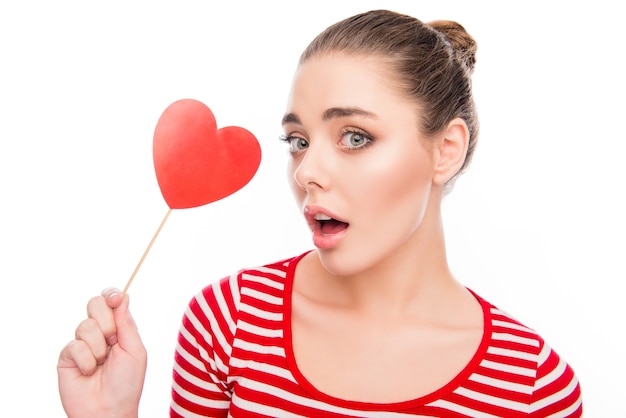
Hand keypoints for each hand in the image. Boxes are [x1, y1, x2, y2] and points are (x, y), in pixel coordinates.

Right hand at [57, 288, 146, 417]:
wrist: (109, 410)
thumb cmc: (127, 383)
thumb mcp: (134, 350)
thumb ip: (126, 323)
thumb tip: (122, 296)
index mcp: (119, 328)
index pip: (111, 301)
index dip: (112, 294)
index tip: (116, 297)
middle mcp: (100, 333)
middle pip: (94, 304)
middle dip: (105, 320)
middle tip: (112, 340)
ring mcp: (82, 343)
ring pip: (85, 325)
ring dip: (98, 347)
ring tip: (102, 364)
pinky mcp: (67, 356)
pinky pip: (74, 345)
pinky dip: (86, 360)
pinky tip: (89, 372)